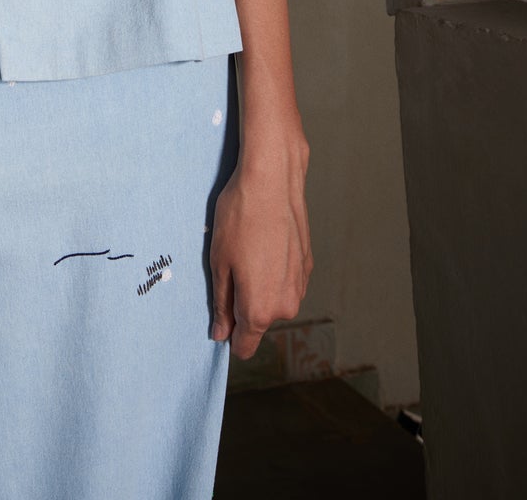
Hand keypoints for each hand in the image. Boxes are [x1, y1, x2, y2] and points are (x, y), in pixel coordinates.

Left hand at [209, 128, 312, 359]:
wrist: (272, 181)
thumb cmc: (240, 218)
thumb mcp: (219, 262)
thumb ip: (222, 304)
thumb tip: (221, 333)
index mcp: (259, 310)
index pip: (244, 345)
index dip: (229, 334)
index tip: (219, 317)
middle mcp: (285, 305)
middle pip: (257, 321)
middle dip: (242, 303)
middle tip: (229, 266)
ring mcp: (300, 286)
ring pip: (273, 300)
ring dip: (259, 285)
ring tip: (247, 250)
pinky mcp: (307, 267)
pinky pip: (285, 281)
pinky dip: (273, 270)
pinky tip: (263, 243)